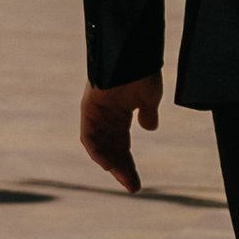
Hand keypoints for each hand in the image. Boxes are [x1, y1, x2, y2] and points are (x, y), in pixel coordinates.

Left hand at [80, 75, 160, 193]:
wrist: (132, 52)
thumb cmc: (142, 70)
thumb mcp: (149, 97)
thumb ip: (148, 113)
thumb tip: (149, 128)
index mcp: (120, 115)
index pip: (121, 146)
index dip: (127, 166)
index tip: (135, 183)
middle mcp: (105, 117)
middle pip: (111, 150)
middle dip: (121, 170)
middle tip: (133, 187)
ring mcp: (95, 114)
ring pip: (100, 147)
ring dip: (111, 165)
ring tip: (125, 180)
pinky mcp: (88, 109)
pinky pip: (88, 136)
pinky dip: (96, 151)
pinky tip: (108, 164)